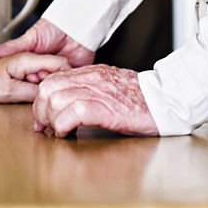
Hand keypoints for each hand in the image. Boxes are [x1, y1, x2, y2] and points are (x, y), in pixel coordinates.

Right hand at [0, 18, 94, 80]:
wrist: (76, 24)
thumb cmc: (53, 27)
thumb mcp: (30, 38)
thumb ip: (12, 47)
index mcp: (33, 66)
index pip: (28, 81)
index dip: (29, 80)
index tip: (32, 75)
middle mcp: (46, 72)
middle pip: (42, 86)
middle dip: (43, 82)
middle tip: (44, 73)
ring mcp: (60, 75)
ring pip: (56, 87)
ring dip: (55, 82)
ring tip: (55, 73)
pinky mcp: (74, 76)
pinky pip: (71, 86)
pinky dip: (69, 84)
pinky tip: (66, 79)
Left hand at [0, 51, 70, 102]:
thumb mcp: (9, 91)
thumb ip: (32, 92)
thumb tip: (49, 96)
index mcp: (28, 59)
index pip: (60, 64)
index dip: (63, 80)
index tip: (58, 94)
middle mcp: (28, 59)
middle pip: (54, 71)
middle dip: (52, 86)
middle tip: (38, 99)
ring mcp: (25, 65)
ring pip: (46, 77)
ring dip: (43, 89)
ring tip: (27, 97)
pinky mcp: (21, 72)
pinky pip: (36, 80)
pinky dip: (35, 89)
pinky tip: (26, 96)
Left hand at [33, 64, 157, 136]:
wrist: (168, 99)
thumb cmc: (144, 99)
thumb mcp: (112, 87)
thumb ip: (92, 90)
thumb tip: (71, 108)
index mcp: (92, 73)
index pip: (53, 79)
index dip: (42, 99)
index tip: (43, 117)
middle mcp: (91, 78)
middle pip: (48, 88)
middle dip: (40, 110)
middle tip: (44, 127)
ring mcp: (97, 91)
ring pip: (55, 99)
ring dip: (50, 119)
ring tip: (56, 132)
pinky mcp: (105, 108)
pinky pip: (72, 113)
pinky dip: (63, 125)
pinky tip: (67, 134)